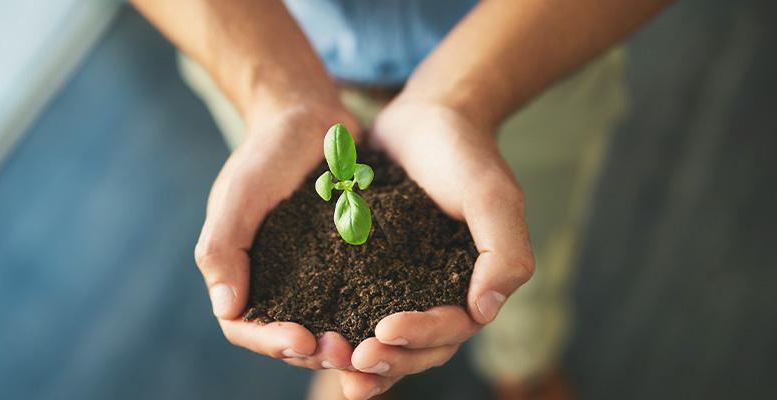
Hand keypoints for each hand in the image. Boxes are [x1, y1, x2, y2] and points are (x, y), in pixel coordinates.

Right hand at [195, 104, 359, 369]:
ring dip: (348, 343)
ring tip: (373, 343)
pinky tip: (399, 319)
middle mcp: (276, 283)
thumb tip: (227, 308)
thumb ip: (223, 248)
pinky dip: (374, 316)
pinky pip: (360, 300)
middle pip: (289, 338)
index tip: (302, 338)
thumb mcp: (239, 194)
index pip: (245, 327)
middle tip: (347, 352)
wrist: (310, 118)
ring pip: (327, 327)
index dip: (270, 342)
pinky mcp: (349, 264)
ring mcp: (313, 277)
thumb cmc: (266, 152)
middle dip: (316, 352)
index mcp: (240, 274)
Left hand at [333, 97, 534, 398]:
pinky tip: (310, 337)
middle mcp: (438, 294)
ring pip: (384, 339)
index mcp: (474, 288)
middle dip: (386, 361)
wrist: (427, 115)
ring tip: (329, 359)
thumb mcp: (491, 195)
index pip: (450, 330)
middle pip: (416, 349)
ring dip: (360, 359)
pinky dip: (338, 327)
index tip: (384, 330)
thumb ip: (502, 252)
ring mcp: (402, 285)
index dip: (419, 338)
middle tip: (352, 361)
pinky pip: (354, 308)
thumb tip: (484, 312)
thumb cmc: (464, 153)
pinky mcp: (370, 270)